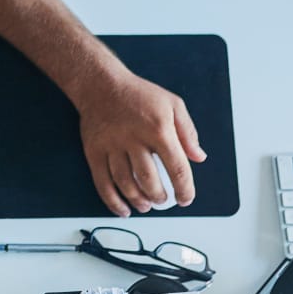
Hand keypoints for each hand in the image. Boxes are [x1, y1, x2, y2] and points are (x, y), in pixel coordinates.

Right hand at [68, 72, 205, 216]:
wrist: (101, 84)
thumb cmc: (138, 93)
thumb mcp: (173, 104)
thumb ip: (188, 132)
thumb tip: (199, 157)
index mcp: (158, 129)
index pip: (176, 167)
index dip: (184, 188)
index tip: (186, 199)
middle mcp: (134, 139)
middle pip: (149, 179)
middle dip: (160, 196)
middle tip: (164, 201)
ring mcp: (111, 146)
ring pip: (125, 183)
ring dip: (138, 200)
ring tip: (146, 205)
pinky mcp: (94, 151)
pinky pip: (102, 182)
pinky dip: (112, 200)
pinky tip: (123, 209)